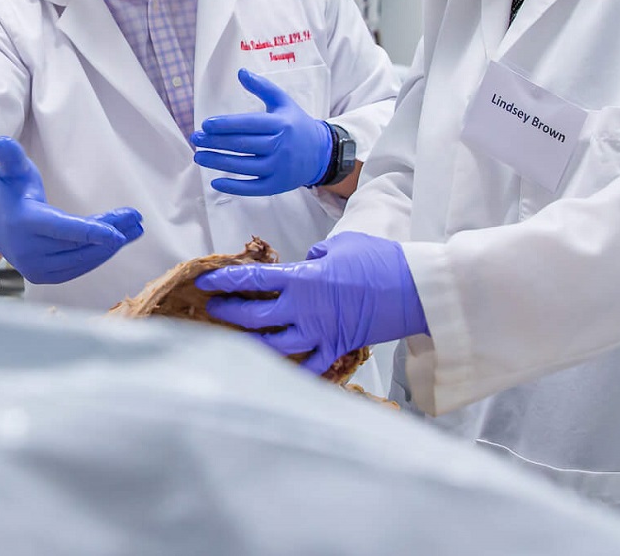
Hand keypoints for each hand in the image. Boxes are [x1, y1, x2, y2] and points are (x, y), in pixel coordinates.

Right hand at [0, 137, 143, 284]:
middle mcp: (29, 250)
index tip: (119, 234)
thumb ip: (12, 157)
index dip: (91, 232)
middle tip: (135, 219)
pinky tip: (116, 242)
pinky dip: (98, 255)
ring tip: (134, 228)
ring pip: (82, 258)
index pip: (62, 229)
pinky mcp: (44, 276)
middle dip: (111, 232)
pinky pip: (77, 266)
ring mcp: (37, 268)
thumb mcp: (10, 171)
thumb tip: (3, 141)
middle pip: (79, 244)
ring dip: (109, 245)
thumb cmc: (7, 192)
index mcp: (24, 223)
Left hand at [190, 69, 334, 195]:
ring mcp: (279, 168)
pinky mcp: (277, 185)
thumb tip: (241, 72)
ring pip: (243, 166)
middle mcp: (280, 146)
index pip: (248, 124)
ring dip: (218, 162)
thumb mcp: (283, 102)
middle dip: (215, 142)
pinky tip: (215, 182)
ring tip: (200, 156)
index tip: (206, 124)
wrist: (322, 153)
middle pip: (242, 145)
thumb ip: (262, 87)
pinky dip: (233, 187)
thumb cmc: (296, 124)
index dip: (225, 125)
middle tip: (196, 139)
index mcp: (280, 124)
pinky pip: (252, 188)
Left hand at [196, 231, 426, 375]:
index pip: (251, 280)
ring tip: (239, 342)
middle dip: (229, 314)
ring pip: (274, 347)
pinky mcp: (338, 348)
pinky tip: (280, 374)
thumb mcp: (342, 244)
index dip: (224, 281)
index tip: (205, 283)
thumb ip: (318, 253)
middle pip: (253, 317)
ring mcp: (319, 333)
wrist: (414, 288)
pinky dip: (296, 371)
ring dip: (253, 345)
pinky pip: (311, 367)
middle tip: (216, 310)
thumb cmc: (380, 259)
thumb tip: (309, 258)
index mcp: (301, 278)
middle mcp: (303, 309)